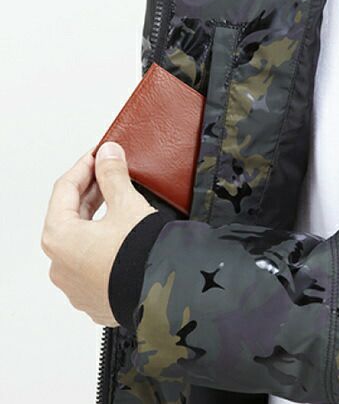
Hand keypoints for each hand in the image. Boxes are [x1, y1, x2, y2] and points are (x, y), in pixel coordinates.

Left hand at [41, 142, 155, 325]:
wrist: (164, 294)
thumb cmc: (141, 255)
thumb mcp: (128, 205)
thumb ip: (113, 174)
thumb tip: (108, 154)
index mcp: (60, 238)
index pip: (65, 189)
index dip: (84, 166)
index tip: (99, 154)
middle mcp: (60, 265)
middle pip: (70, 216)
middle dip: (90, 191)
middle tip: (108, 172)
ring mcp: (76, 285)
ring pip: (80, 242)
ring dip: (95, 219)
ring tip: (117, 202)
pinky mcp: (94, 297)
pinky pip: (92, 263)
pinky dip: (102, 245)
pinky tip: (120, 236)